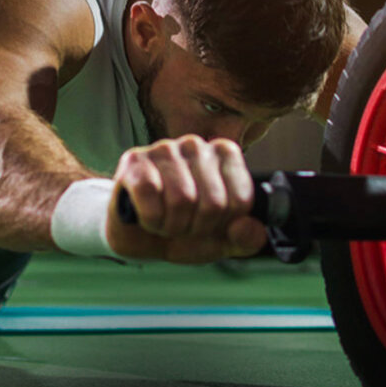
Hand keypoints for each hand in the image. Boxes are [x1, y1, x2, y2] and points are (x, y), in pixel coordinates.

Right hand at [106, 135, 266, 263]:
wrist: (139, 237)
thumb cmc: (182, 231)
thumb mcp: (221, 241)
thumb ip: (246, 239)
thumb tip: (249, 228)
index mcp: (225, 155)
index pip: (240, 201)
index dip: (222, 226)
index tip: (208, 225)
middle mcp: (197, 145)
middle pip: (213, 203)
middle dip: (195, 228)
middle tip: (182, 226)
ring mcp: (165, 149)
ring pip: (182, 199)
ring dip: (171, 226)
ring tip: (164, 222)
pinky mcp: (135, 160)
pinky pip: (150, 193)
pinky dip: (150, 217)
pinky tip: (146, 216)